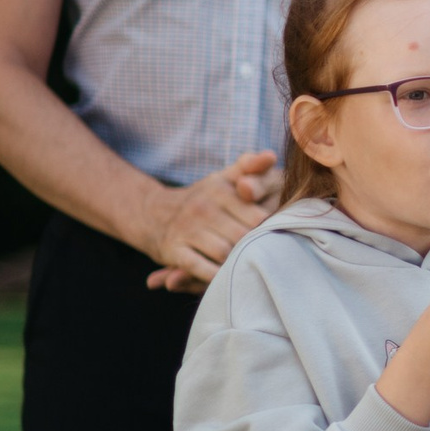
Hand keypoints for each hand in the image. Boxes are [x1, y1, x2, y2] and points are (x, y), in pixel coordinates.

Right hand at [143, 150, 281, 291]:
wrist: (153, 213)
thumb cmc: (204, 198)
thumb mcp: (225, 178)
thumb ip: (250, 167)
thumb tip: (271, 155)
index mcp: (220, 190)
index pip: (258, 216)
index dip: (270, 229)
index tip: (276, 235)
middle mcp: (202, 208)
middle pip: (243, 236)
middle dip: (255, 246)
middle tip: (265, 254)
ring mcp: (186, 230)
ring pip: (224, 253)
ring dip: (236, 261)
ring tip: (248, 265)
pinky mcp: (173, 251)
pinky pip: (199, 268)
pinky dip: (213, 275)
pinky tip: (224, 275)